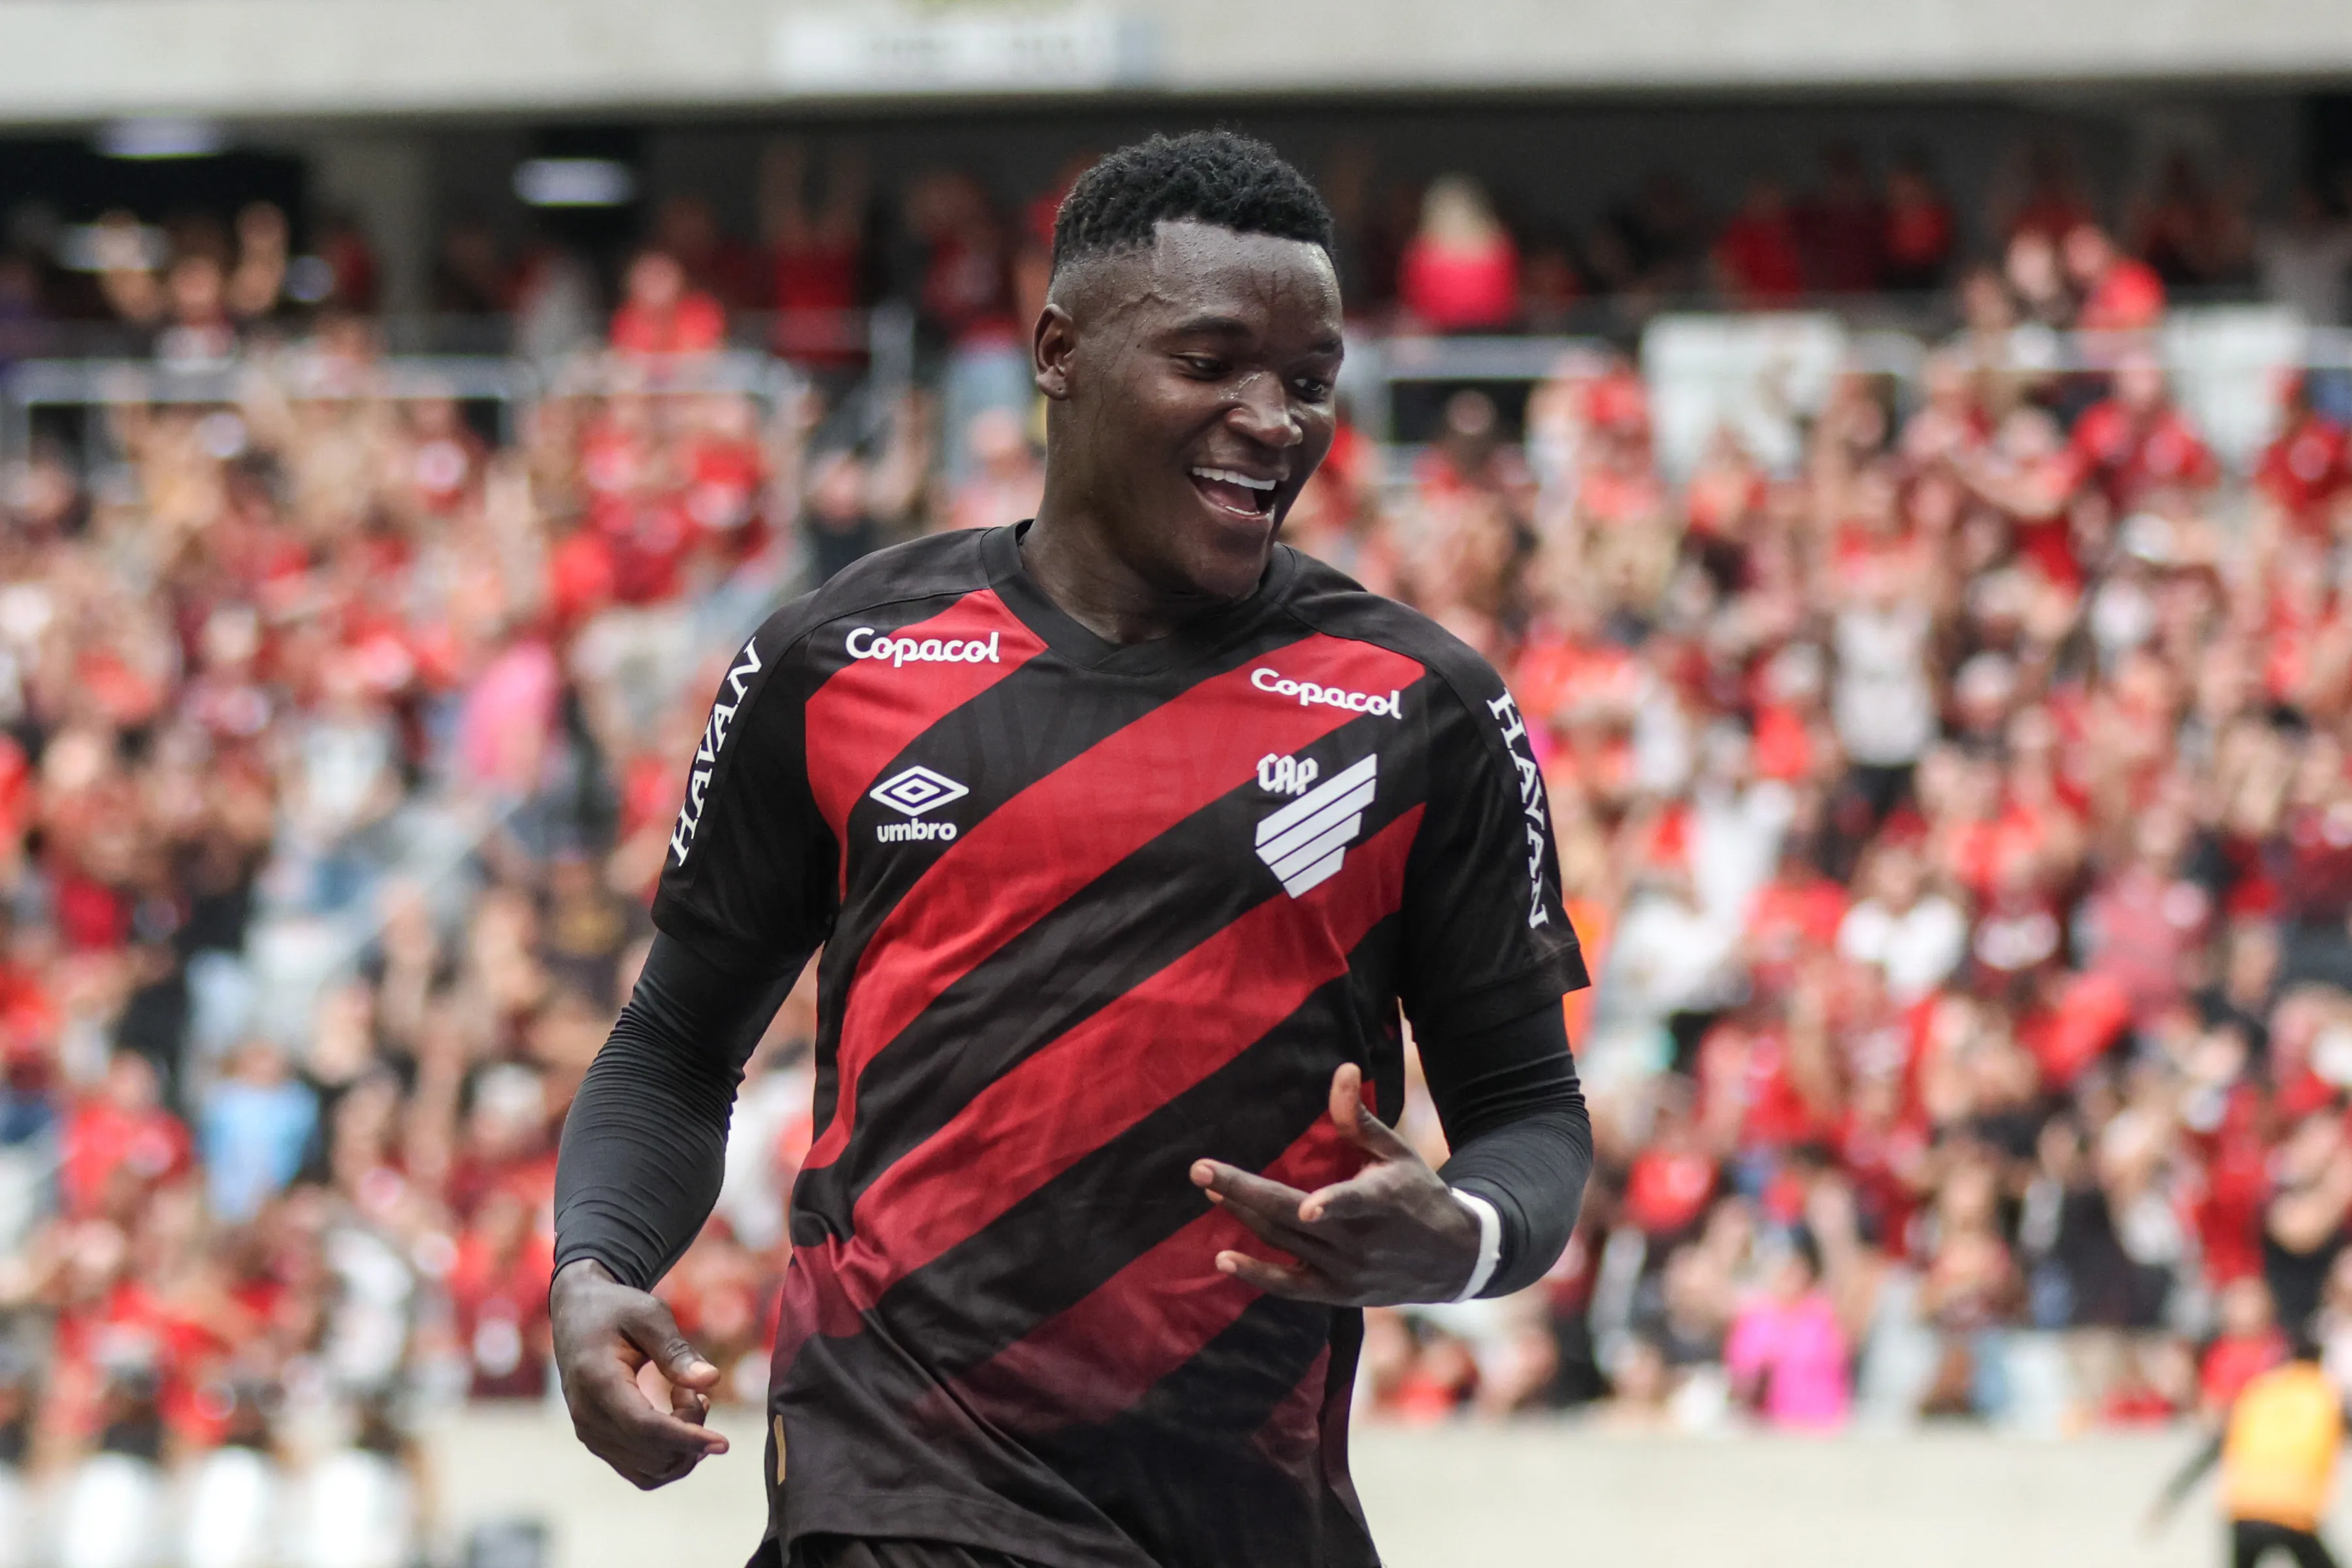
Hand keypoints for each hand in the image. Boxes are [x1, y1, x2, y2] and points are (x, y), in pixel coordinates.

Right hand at [551, 1258, 729, 1489]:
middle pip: (651, 1453)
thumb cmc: (617, 1310)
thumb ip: (676, 1350)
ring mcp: (590, 1434)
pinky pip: (640, 1471)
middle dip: (690, 1431)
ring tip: (687, 1400)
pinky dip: (668, 1455)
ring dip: (682, 1447)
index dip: (687, 1439)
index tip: (724, 1443)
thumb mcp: (649, 1316)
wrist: (578, 1314)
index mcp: (598, 1383)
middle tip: (694, 1390)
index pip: (645, 1428)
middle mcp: (589, 1417)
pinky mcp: (599, 1442)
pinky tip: (679, 1420)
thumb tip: (711, 1380)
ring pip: (648, 1471)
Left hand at [1189, 1063, 1480, 1306]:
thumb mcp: (1398, 1153)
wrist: (1451, 1260)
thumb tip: (1343, 1069)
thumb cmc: (1419, 1194)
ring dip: (1242, 1216)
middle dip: (1241, 1192)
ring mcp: (1346, 1271)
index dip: (1332, 1204)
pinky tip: (1223, 1260)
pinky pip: (1289, 1286)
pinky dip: (1257, 1276)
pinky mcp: (1337, 1293)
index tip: (1310, 1206)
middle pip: (1290, 1217)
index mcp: (1381, 1201)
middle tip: (1199, 1170)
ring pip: (1282, 1242)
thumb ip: (1360, 1119)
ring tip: (1210, 1191)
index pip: (1353, 1202)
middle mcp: (1359, 1241)